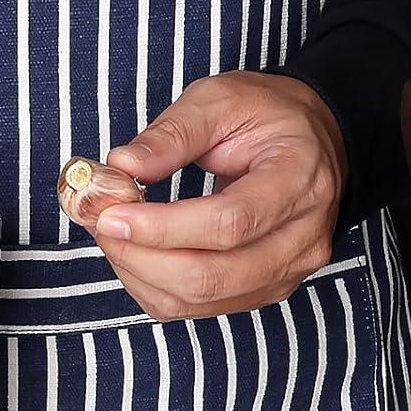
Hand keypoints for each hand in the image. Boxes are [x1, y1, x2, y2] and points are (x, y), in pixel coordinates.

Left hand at [88, 72, 346, 321]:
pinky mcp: (261, 292)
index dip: (162, 228)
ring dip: (139, 273)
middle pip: (210, 275)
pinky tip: (134, 253)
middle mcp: (302, 239)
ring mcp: (285, 273)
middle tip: (99, 222)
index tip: (110, 213)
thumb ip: (171, 134)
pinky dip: (151, 286)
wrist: (311, 144)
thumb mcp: (220, 101)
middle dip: (139, 255)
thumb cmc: (266, 117)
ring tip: (112, 233)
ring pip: (196, 300)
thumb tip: (120, 166)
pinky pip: (195, 308)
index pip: (229, 223)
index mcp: (300, 180)